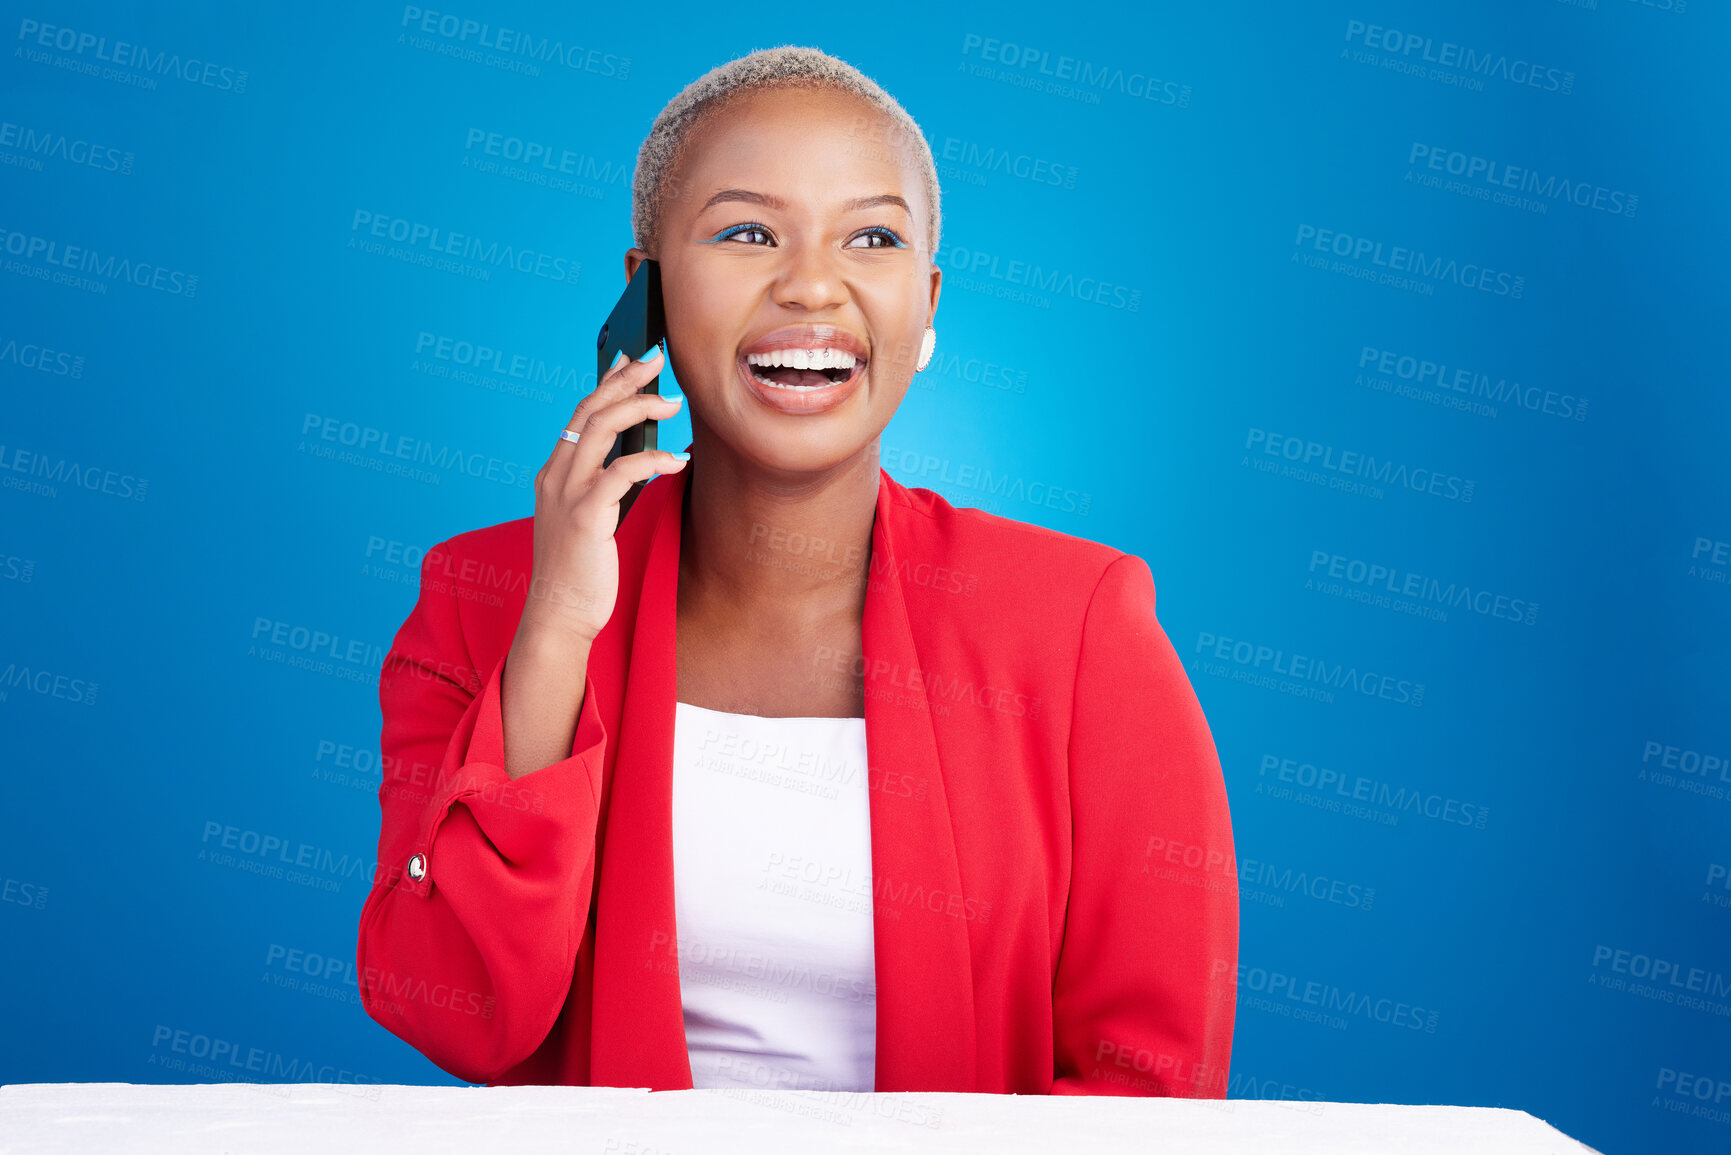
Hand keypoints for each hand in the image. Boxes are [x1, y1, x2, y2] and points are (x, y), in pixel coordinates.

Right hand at [519, 346, 686, 647]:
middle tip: (659, 362)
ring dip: (640, 408)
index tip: (632, 359)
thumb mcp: (590, 517)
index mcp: (555, 473)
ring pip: (601, 429)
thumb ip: (605, 484)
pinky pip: (622, 472)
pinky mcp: (585, 516)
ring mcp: (567, 494)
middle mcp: (555, 476)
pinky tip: (676, 461)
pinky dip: (652, 460)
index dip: (608, 382)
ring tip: (673, 404)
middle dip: (626, 380)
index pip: (581, 413)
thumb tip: (638, 454)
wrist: (560, 614)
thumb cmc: (581, 570)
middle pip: (590, 409)